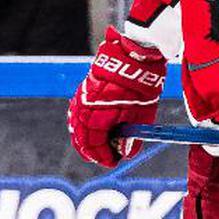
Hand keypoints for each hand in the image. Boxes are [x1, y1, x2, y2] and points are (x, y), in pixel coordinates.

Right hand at [67, 26, 166, 166]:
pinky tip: (91, 128)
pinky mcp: (83, 90)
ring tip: (99, 146)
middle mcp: (84, 109)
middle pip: (82, 138)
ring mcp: (81, 98)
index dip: (104, 157)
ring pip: (77, 126)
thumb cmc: (140, 85)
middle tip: (106, 157)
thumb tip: (126, 154)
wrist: (135, 56)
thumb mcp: (142, 115)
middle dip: (93, 151)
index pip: (95, 146)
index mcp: (97, 118)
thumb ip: (132, 137)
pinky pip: (77, 113)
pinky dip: (82, 124)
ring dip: (86, 139)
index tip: (114, 162)